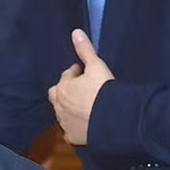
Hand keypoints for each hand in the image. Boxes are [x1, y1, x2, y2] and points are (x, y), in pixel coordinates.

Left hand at [48, 30, 112, 146]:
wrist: (111, 119)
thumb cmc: (103, 90)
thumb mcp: (97, 66)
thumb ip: (85, 50)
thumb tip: (76, 32)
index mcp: (62, 87)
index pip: (67, 75)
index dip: (76, 73)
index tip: (85, 73)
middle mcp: (59, 105)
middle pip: (58, 94)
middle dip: (66, 91)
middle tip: (81, 89)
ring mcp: (64, 122)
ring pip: (62, 113)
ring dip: (69, 108)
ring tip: (84, 107)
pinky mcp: (73, 137)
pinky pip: (70, 131)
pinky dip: (74, 127)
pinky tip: (83, 125)